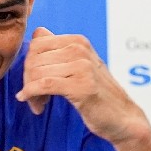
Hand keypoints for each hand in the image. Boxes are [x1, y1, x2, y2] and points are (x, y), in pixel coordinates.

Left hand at [17, 27, 148, 145]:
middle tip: (34, 97)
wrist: (122, 117)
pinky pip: (43, 85)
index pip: (36, 44)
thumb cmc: (98, 94)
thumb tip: (37, 32)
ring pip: (36, 73)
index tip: (33, 81)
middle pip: (33, 59)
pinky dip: (32, 95)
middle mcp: (79, 50)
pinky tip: (36, 107)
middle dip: (28, 80)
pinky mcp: (80, 87)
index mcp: (78, 41)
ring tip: (39, 104)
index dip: (28, 64)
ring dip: (31, 92)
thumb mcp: (80, 65)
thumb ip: (59, 49)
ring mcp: (81, 67)